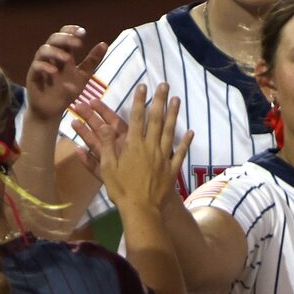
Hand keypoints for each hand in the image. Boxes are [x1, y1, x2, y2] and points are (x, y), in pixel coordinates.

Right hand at [24, 25, 106, 120]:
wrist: (53, 111)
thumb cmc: (66, 92)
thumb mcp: (83, 76)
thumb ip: (92, 60)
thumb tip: (104, 44)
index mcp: (62, 54)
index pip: (64, 35)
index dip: (71, 31)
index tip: (83, 33)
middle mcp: (50, 57)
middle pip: (53, 39)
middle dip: (65, 39)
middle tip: (78, 44)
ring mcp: (40, 65)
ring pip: (43, 50)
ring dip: (56, 52)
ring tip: (67, 59)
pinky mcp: (33, 76)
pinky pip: (36, 66)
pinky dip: (45, 66)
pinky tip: (54, 71)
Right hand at [83, 84, 190, 218]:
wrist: (141, 209)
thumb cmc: (121, 190)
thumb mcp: (108, 168)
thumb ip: (107, 146)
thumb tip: (103, 126)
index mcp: (134, 146)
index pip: (137, 118)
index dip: (139, 101)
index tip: (143, 86)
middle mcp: (151, 147)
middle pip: (156, 119)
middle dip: (159, 100)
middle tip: (164, 85)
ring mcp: (163, 157)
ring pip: (169, 132)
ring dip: (173, 114)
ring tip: (176, 99)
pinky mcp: (172, 169)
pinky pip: (180, 153)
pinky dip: (186, 142)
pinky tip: (190, 132)